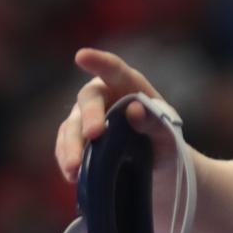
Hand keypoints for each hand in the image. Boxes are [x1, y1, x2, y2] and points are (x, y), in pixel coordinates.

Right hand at [54, 47, 177, 183]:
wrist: (157, 170)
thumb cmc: (165, 145)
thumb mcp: (168, 137)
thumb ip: (154, 123)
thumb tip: (134, 109)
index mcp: (131, 86)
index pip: (114, 69)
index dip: (98, 62)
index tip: (82, 56)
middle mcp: (105, 97)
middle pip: (89, 99)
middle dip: (89, 115)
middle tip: (94, 134)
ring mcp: (87, 118)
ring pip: (71, 125)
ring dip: (71, 146)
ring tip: (74, 169)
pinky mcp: (77, 141)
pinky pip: (64, 146)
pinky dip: (66, 159)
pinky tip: (72, 176)